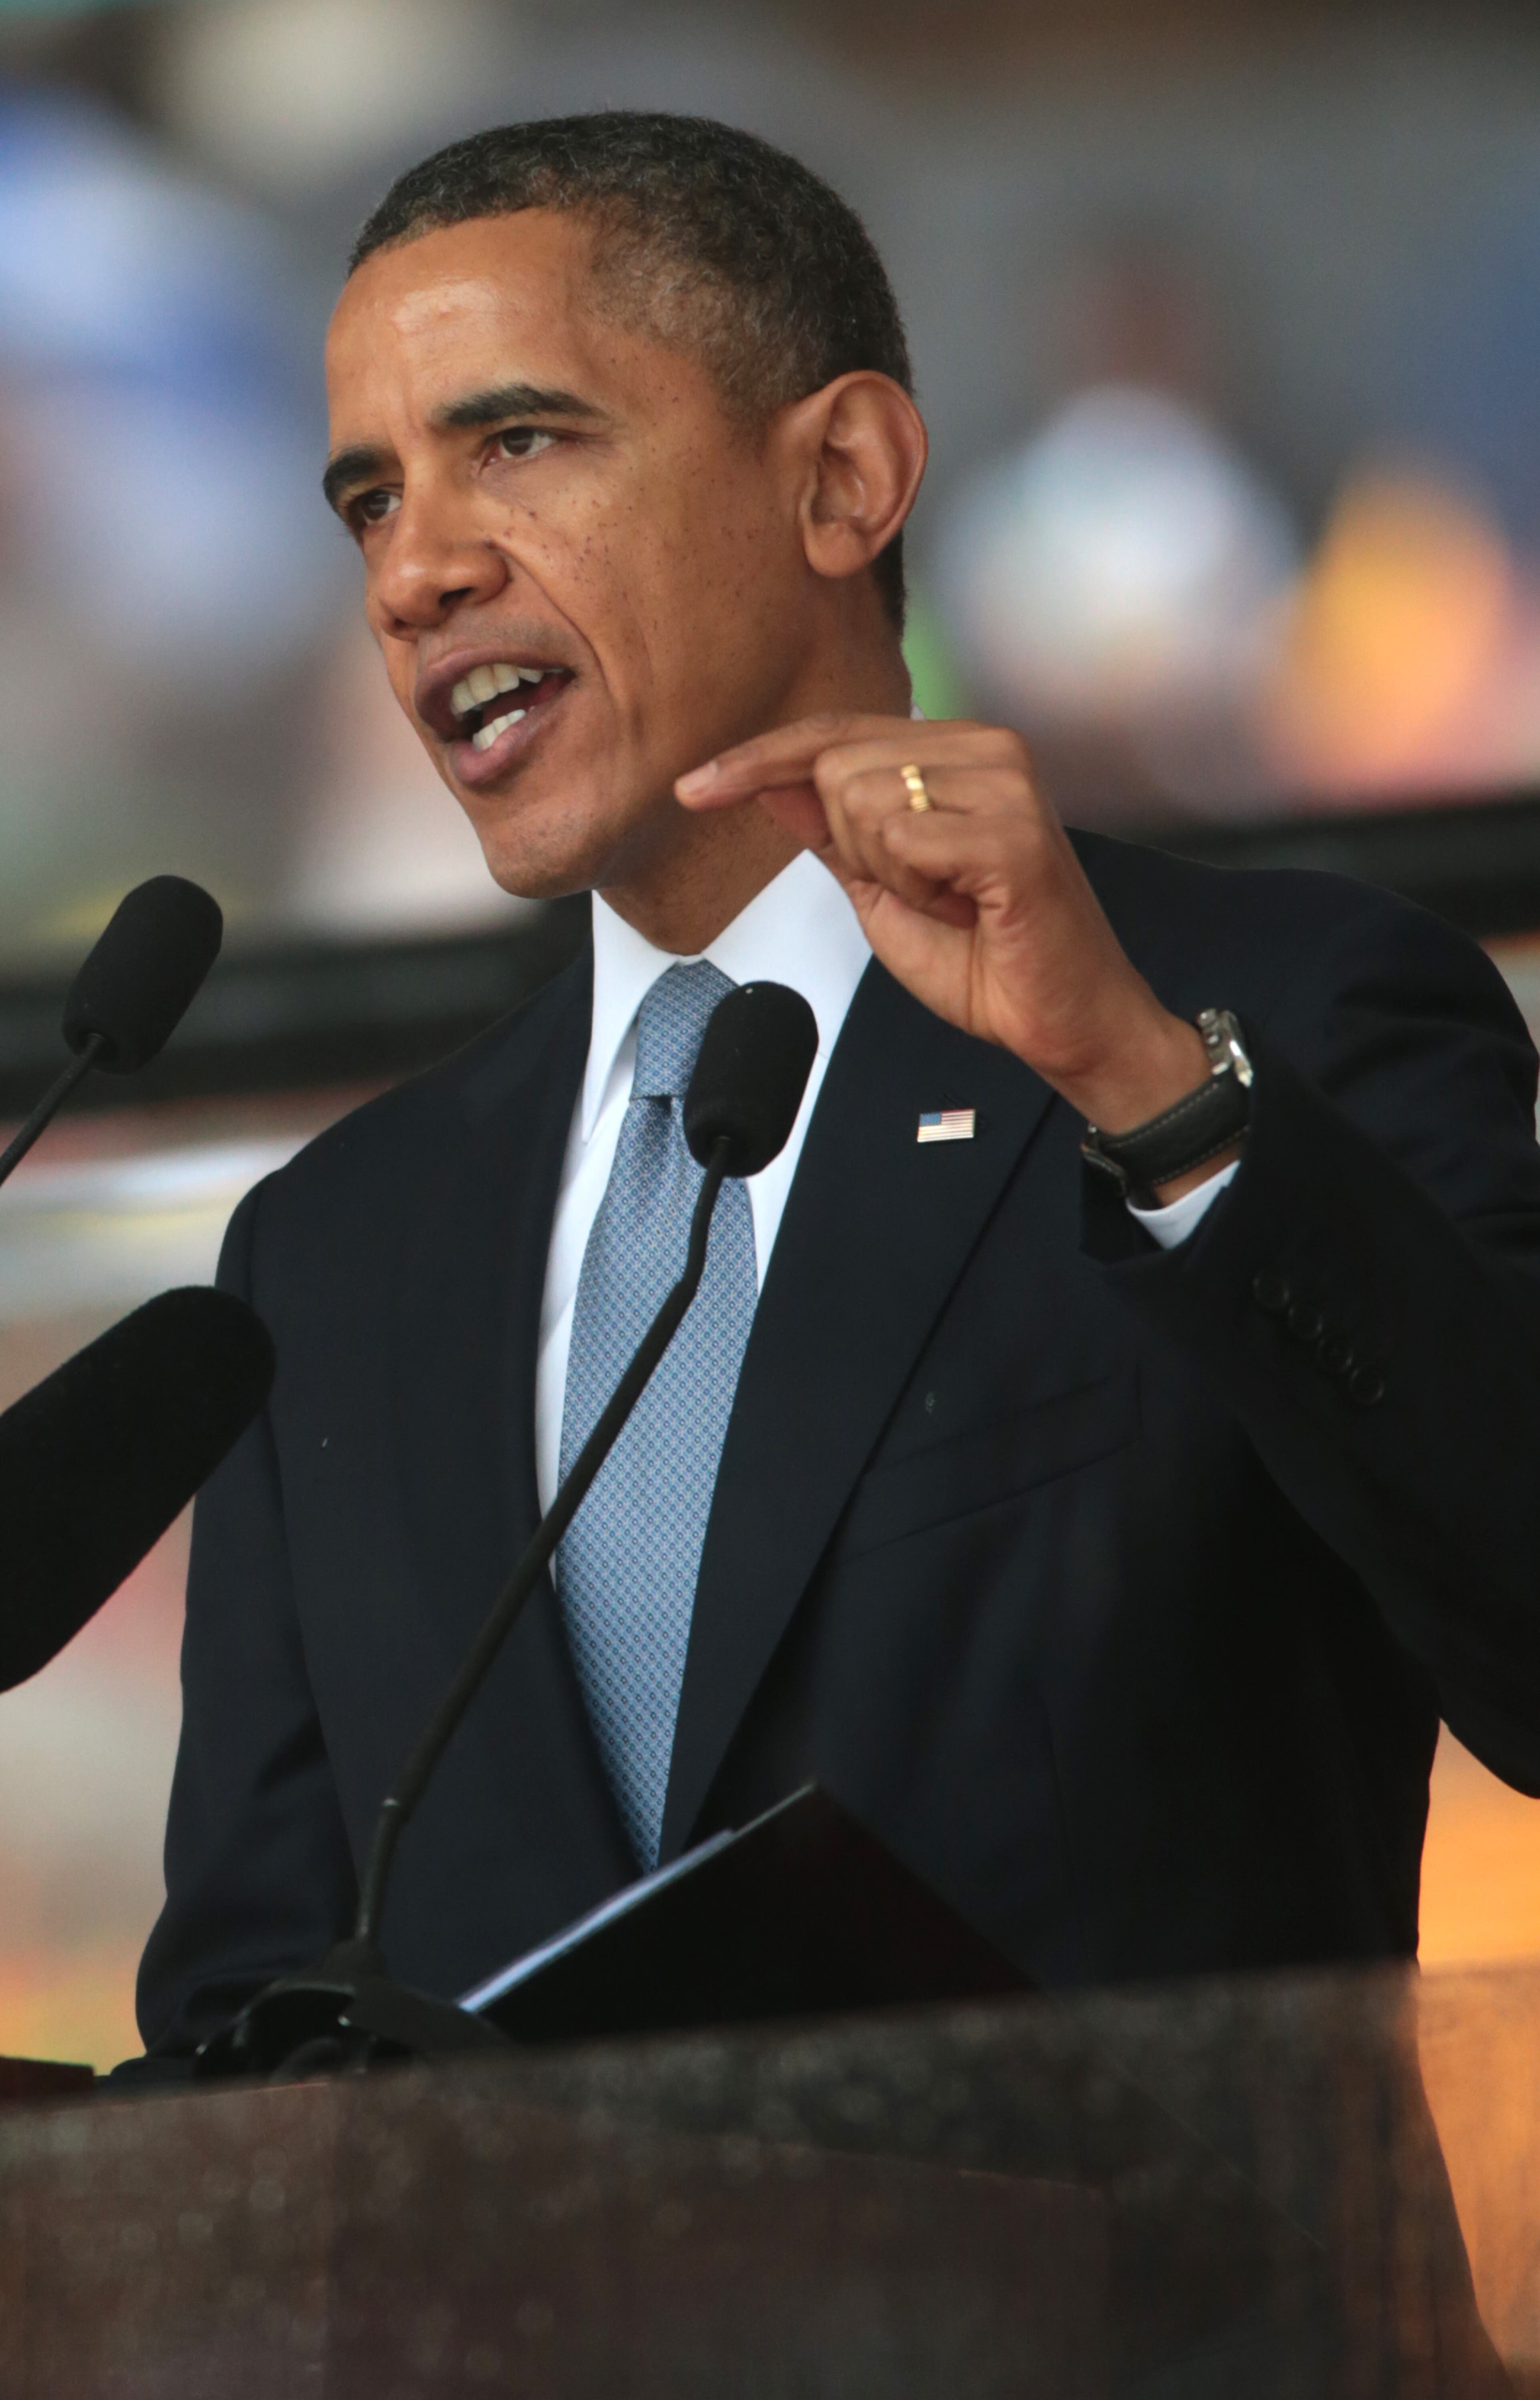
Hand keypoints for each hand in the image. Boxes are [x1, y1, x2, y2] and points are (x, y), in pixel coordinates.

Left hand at [676, 713, 1220, 1172]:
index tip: (692, 791)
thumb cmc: (986, 959)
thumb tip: (770, 783)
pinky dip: (915, 887)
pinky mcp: (1013, 831)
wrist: (1059, 1020)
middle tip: (920, 892)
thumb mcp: (880, 890)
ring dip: (888, 872)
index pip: (832, 734)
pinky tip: (964, 907)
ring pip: (864, 798)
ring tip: (948, 900)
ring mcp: (1005, 782)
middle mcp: (985, 748)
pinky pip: (903, 839)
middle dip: (851, 845)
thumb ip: (830, 832)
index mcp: (954, 753)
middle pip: (837, 763)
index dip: (756, 760)